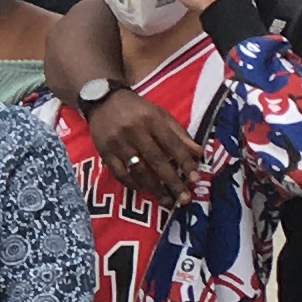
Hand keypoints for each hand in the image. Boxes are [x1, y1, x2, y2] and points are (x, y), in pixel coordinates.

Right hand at [84, 83, 199, 206]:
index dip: (185, 162)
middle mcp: (135, 131)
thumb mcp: (160, 115)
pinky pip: (119, 173)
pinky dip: (132, 183)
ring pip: (138, 170)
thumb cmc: (137, 109)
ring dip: (154, 188)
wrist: (103, 99)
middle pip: (156, 161)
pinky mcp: (104, 151)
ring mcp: (118, 143)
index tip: (196, 178)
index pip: (172, 144)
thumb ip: (179, 134)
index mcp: (152, 120)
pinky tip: (143, 190)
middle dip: (172, 182)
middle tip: (184, 199)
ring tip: (167, 201)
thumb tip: (199, 153)